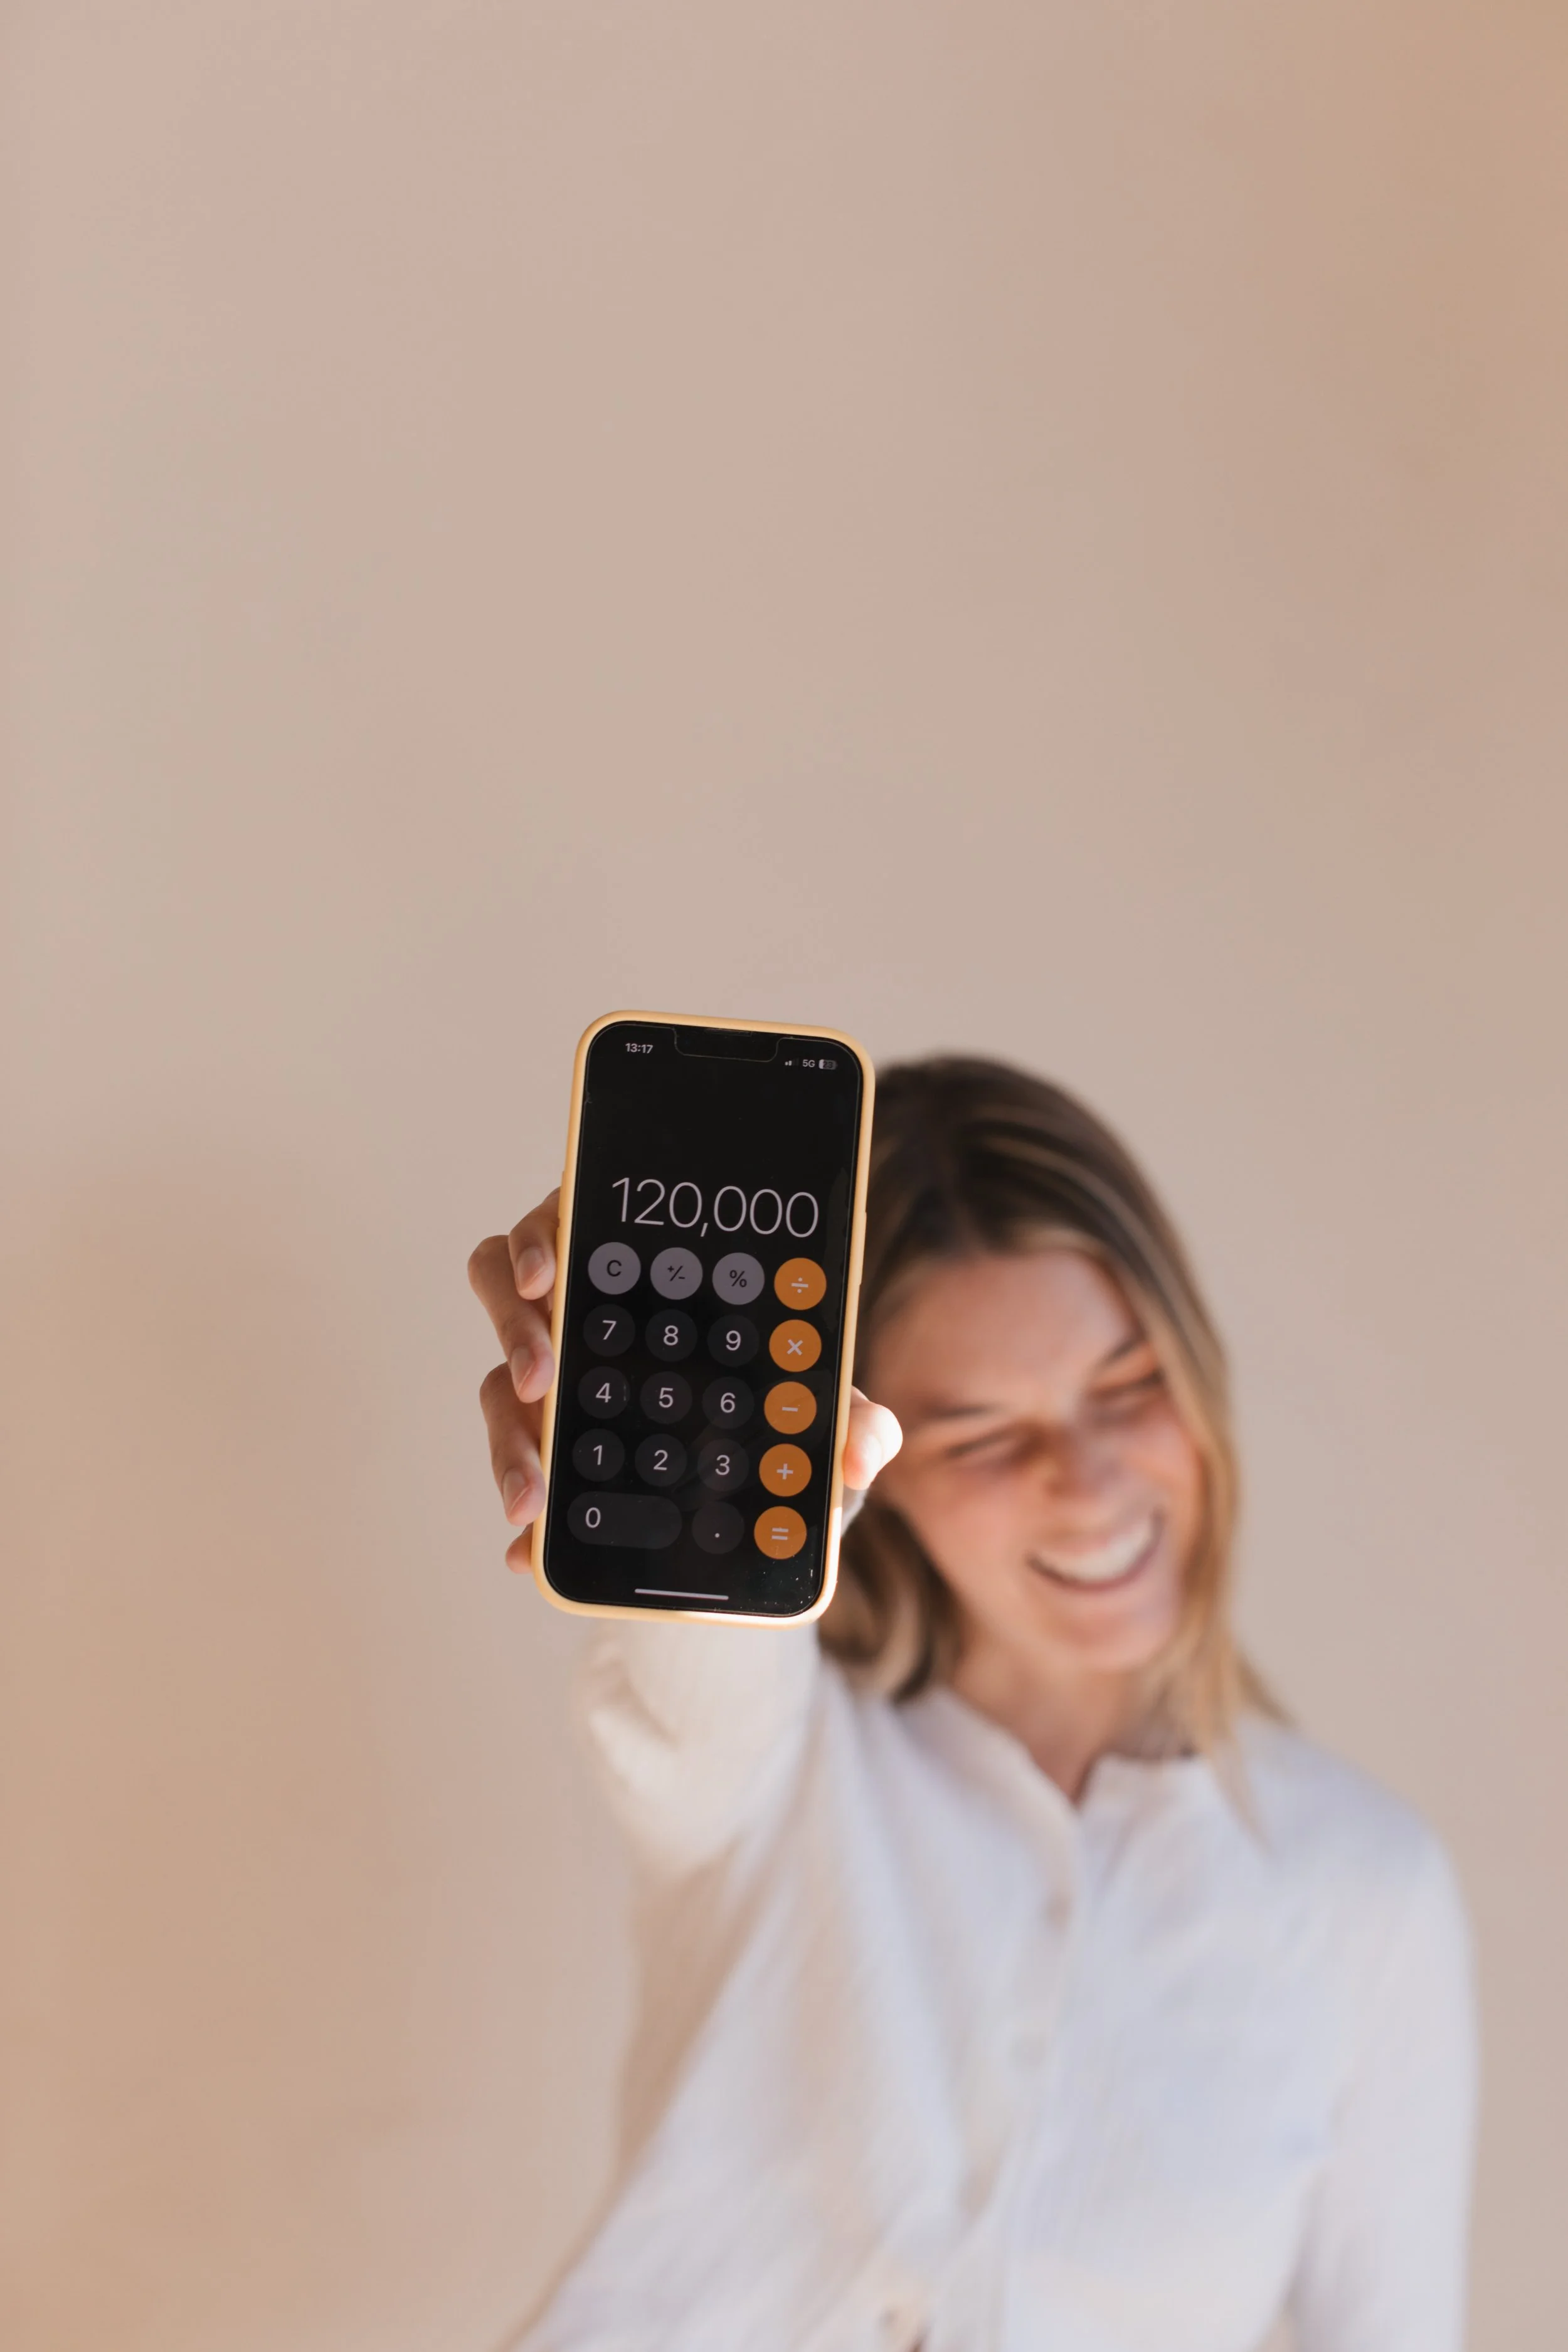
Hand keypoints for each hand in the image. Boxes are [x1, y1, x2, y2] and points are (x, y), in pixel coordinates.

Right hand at [469, 1194, 902, 1573]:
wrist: (765, 1507)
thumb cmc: (784, 1428)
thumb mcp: (821, 1422)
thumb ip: (853, 1424)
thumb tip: (864, 1450)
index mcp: (640, 1275)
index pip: (570, 1227)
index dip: (542, 1240)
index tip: (549, 1275)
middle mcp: (584, 1317)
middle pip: (508, 1289)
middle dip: (514, 1329)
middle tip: (542, 1380)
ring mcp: (556, 1383)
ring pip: (501, 1383)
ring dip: (507, 1436)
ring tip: (533, 1495)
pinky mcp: (543, 1450)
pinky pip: (515, 1467)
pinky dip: (520, 1508)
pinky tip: (526, 1552)